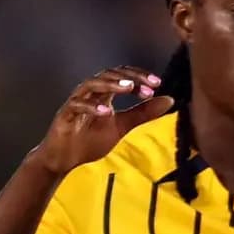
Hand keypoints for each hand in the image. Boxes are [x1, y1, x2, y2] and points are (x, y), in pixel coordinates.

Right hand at [31, 66, 174, 175]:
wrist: (65, 159)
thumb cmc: (90, 140)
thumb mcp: (122, 126)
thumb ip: (143, 114)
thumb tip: (169, 100)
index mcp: (104, 94)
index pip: (122, 76)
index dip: (139, 76)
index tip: (157, 83)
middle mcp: (90, 94)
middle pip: (108, 75)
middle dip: (129, 78)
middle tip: (149, 85)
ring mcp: (76, 102)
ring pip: (91, 85)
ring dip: (111, 85)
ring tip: (128, 88)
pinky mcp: (65, 115)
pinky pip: (77, 106)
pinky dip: (91, 107)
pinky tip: (106, 111)